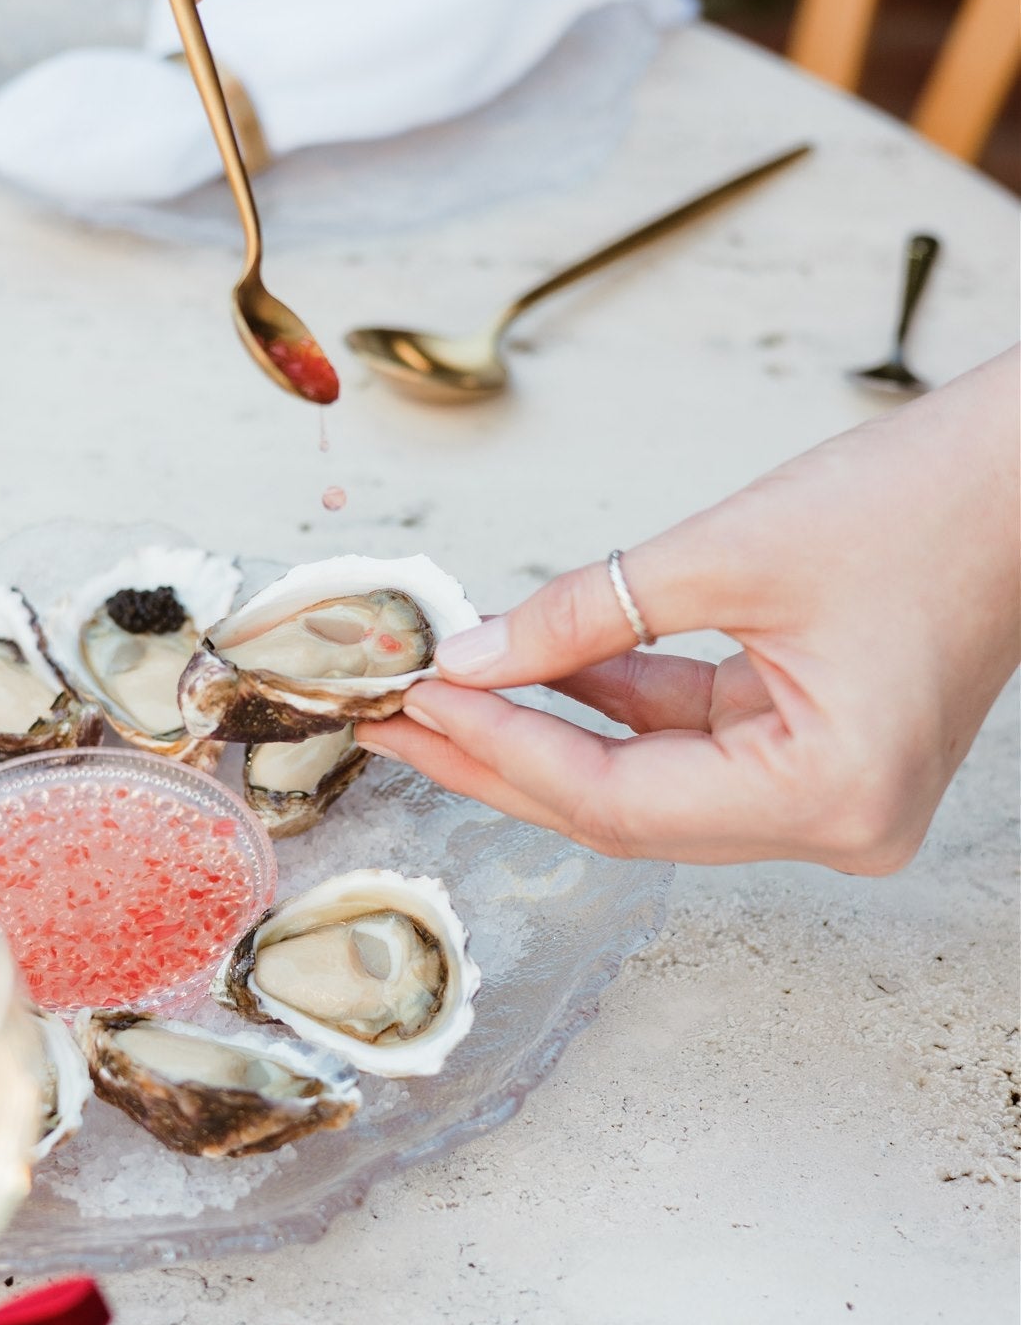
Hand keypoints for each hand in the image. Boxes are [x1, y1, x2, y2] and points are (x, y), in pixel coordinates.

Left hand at [356, 349, 1019, 872]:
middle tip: (397, 715)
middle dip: (505, 756)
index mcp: (829, 795)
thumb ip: (586, 614)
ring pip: (648, 782)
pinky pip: (689, 742)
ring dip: (547, 730)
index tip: (414, 702)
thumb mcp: (728, 551)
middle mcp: (836, 824)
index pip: (618, 798)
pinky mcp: (816, 753)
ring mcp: (828, 796)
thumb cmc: (926, 500)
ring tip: (440, 691)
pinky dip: (611, 705)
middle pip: (625, 809)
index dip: (503, 750)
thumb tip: (470, 657)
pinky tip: (527, 670)